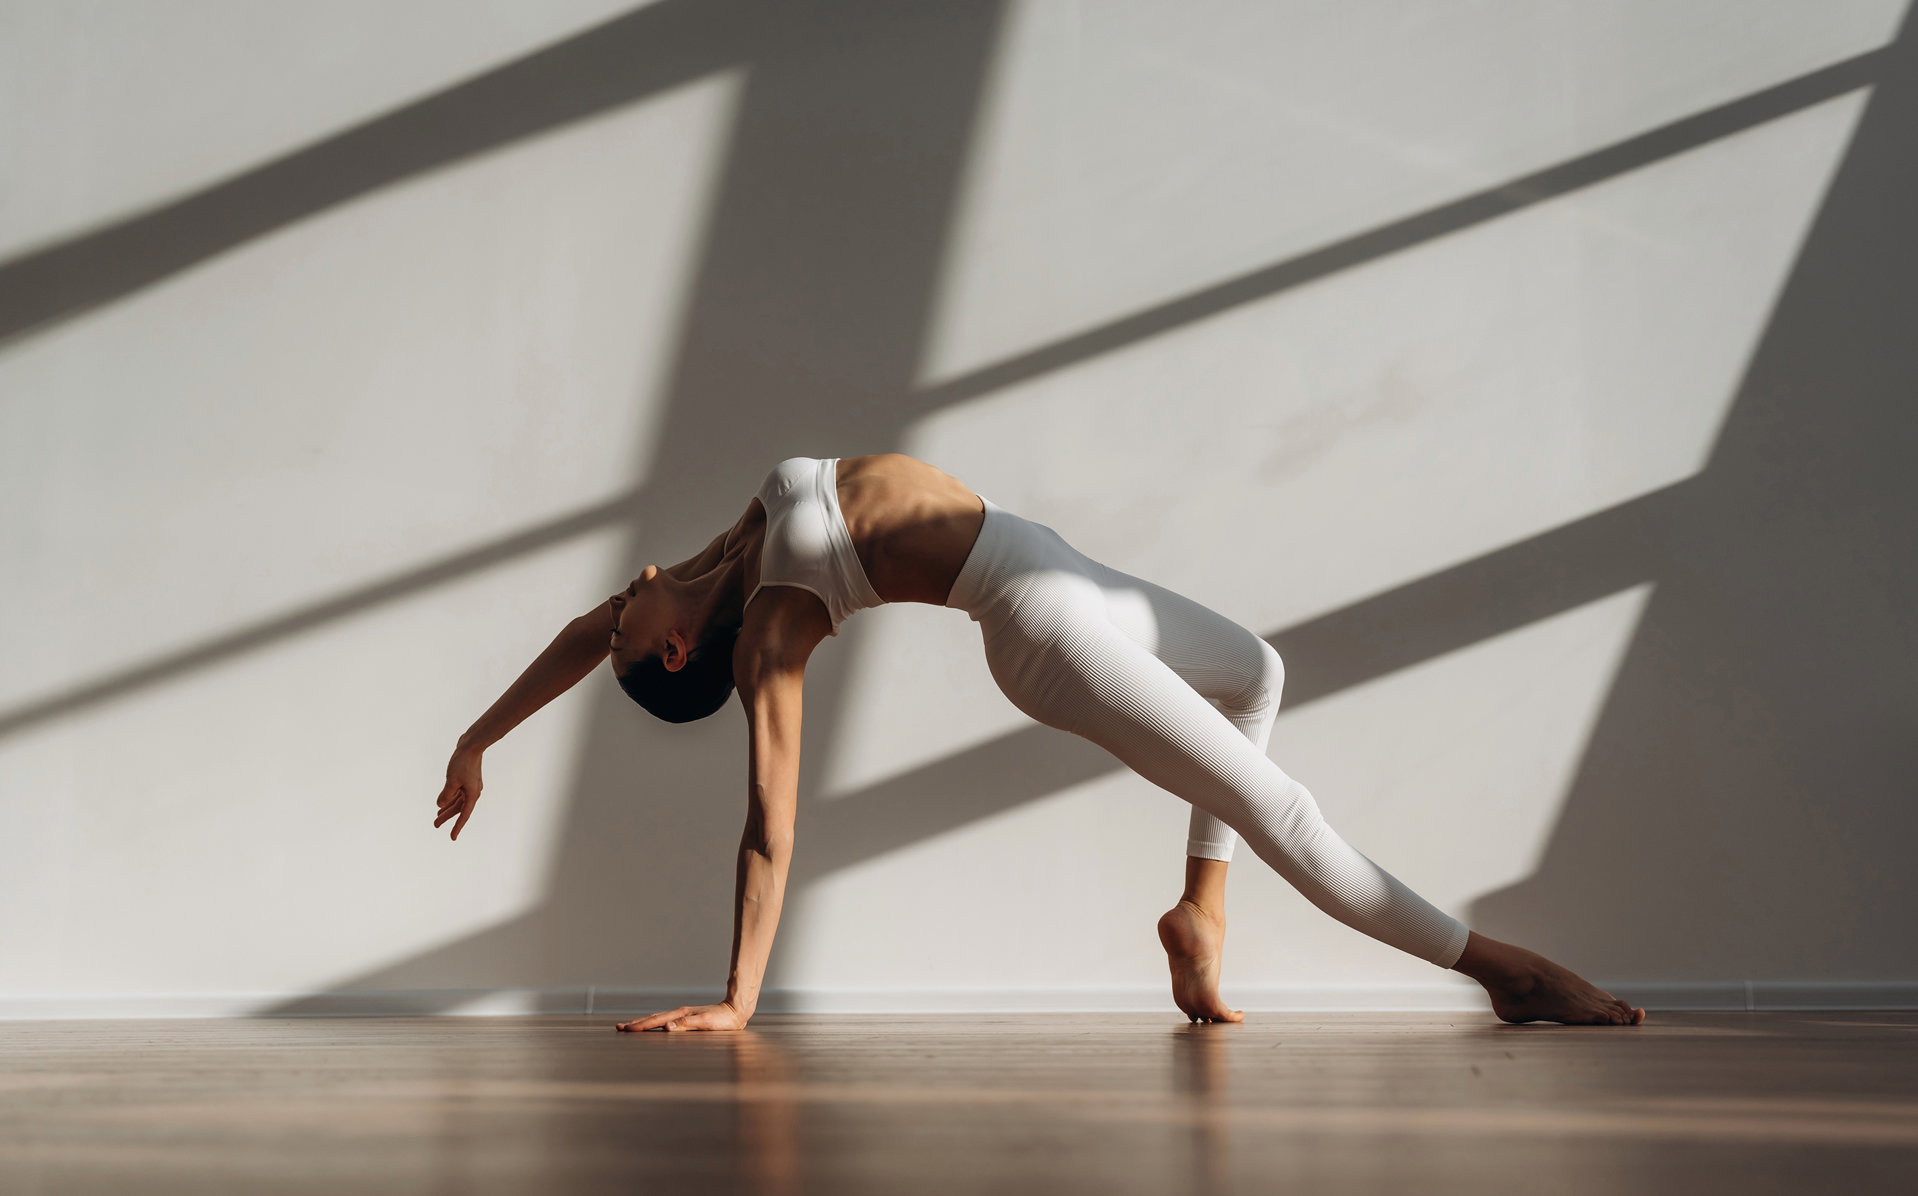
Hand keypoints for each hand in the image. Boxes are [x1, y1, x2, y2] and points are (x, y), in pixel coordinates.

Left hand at [434, 746, 483, 839]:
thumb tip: (440, 805)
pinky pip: (457, 793)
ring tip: (437, 816)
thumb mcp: (452, 780)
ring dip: (448, 808)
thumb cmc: (463, 762)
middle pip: (459, 808)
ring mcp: (469, 785)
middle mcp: (472, 792)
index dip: (457, 827)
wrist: (472, 745)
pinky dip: (449, 798)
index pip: (464, 815)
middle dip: (447, 817)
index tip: (452, 838)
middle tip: (435, 825)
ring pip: (457, 801)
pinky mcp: (466, 779)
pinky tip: (442, 801)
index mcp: (472, 795)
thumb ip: (446, 794)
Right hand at [615, 1002, 750, 1031]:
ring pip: (658, 1019)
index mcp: (681, 1015)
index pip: (656, 1021)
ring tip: (630, 1027)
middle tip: (619, 1028)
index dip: (640, 1026)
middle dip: (636, 1024)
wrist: (736, 1012)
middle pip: (653, 1018)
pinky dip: (654, 1024)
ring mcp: (682, 1015)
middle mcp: (679, 1014)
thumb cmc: (723, 1020)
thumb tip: (666, 1027)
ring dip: (643, 1023)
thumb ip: (686, 1025)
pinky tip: (653, 1026)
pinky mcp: (686, 1018)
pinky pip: (665, 1021)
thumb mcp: (706, 1023)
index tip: (625, 1029)